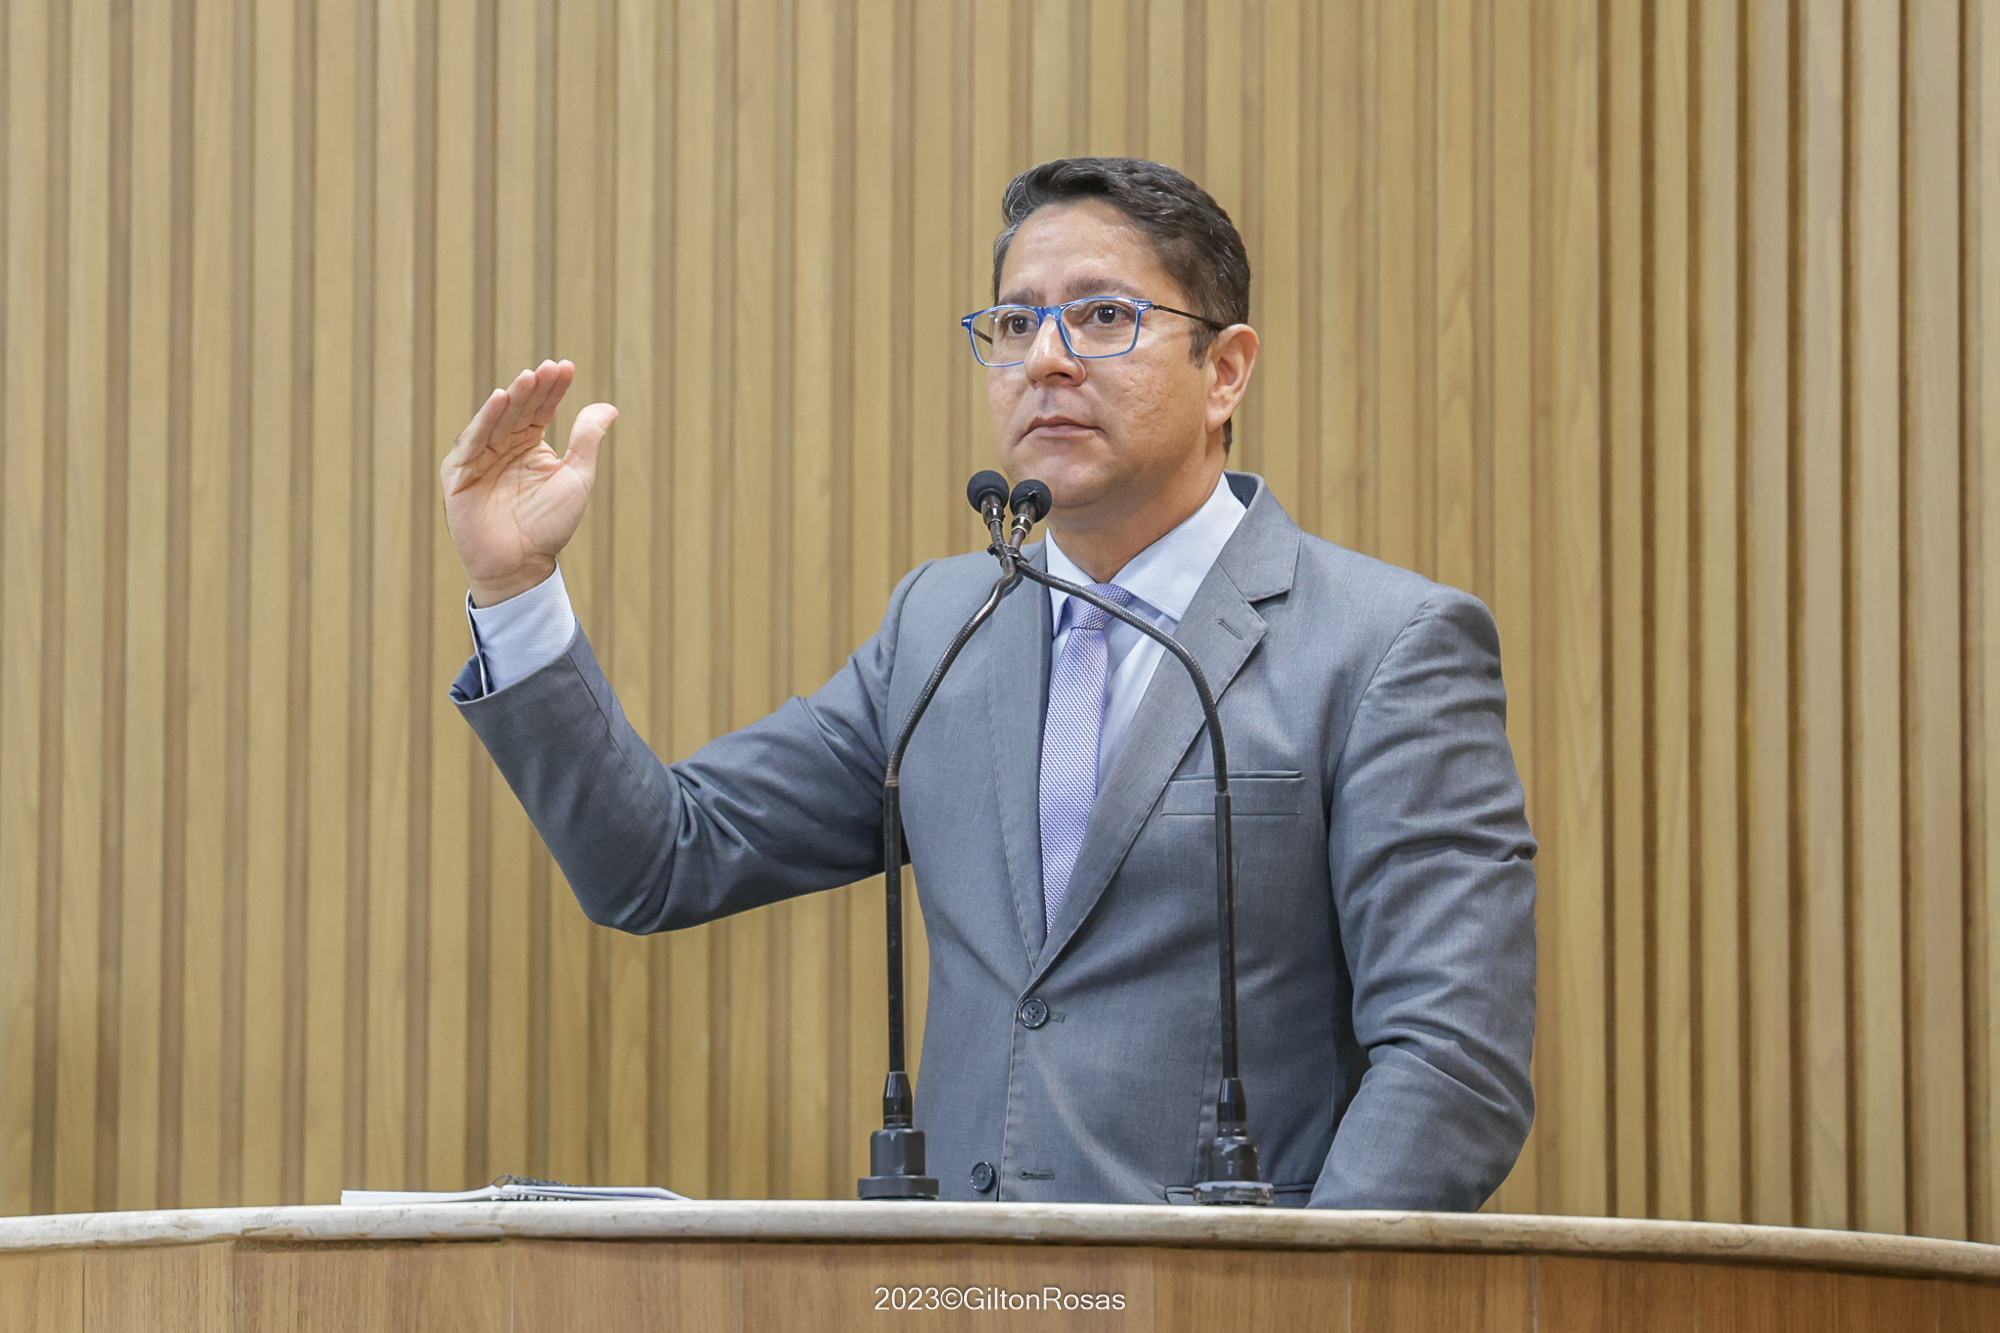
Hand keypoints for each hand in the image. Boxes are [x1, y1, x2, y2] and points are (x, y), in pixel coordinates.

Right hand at [440, 360, 617, 605]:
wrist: (521, 565)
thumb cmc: (550, 525)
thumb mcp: (576, 477)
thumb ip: (588, 440)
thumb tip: (610, 407)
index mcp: (530, 445)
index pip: (541, 409)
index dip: (554, 389)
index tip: (567, 367)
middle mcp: (504, 446)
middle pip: (519, 409)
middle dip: (534, 388)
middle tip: (549, 368)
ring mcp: (480, 457)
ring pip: (496, 419)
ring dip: (512, 397)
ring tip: (529, 378)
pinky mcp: (459, 472)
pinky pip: (472, 441)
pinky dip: (485, 420)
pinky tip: (500, 400)